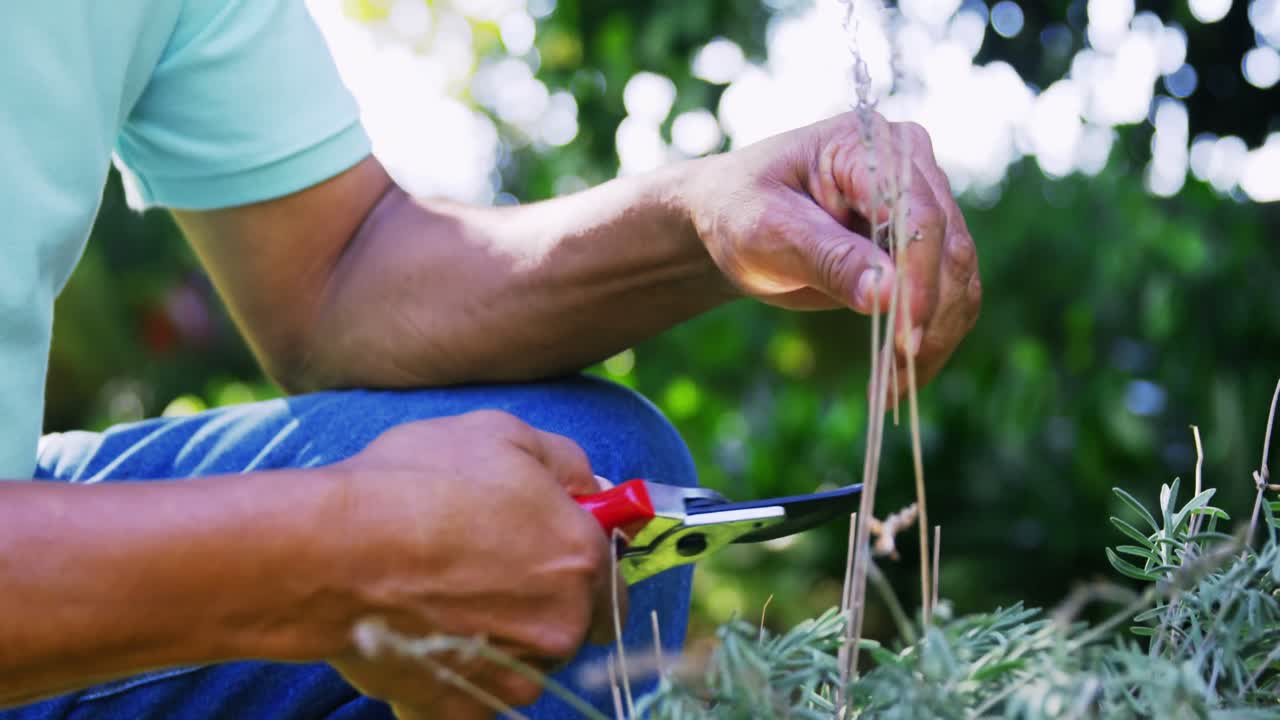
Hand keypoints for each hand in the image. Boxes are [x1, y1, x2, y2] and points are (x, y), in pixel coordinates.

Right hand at [321, 411, 619, 718]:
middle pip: (569, 623)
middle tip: (483, 565)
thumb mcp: (503, 434)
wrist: (330, 551)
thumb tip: (589, 486)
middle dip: (538, 600)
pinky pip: (472, 693)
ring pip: (522, 661)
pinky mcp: (459, 709)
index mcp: (582, 561)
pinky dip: (454, 670)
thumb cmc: (416, 484)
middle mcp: (560, 627)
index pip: (612, 578)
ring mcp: (511, 677)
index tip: (543, 545)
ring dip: (497, 636)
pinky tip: (420, 629)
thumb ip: (565, 462)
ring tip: (440, 594)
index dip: (577, 559)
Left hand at [685, 110, 981, 394]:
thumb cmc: (740, 210)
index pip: (917, 215)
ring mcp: (923, 211)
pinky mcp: (919, 252)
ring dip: (935, 339)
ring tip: (893, 389)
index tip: (907, 337)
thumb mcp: (770, 232)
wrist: (730, 221)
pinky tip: (899, 378)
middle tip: (898, 377)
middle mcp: (913, 172)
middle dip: (930, 318)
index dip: (919, 279)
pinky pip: (945, 300)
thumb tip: (887, 296)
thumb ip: (829, 258)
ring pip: (959, 280)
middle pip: (949, 249)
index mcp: (874, 145)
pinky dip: (928, 342)